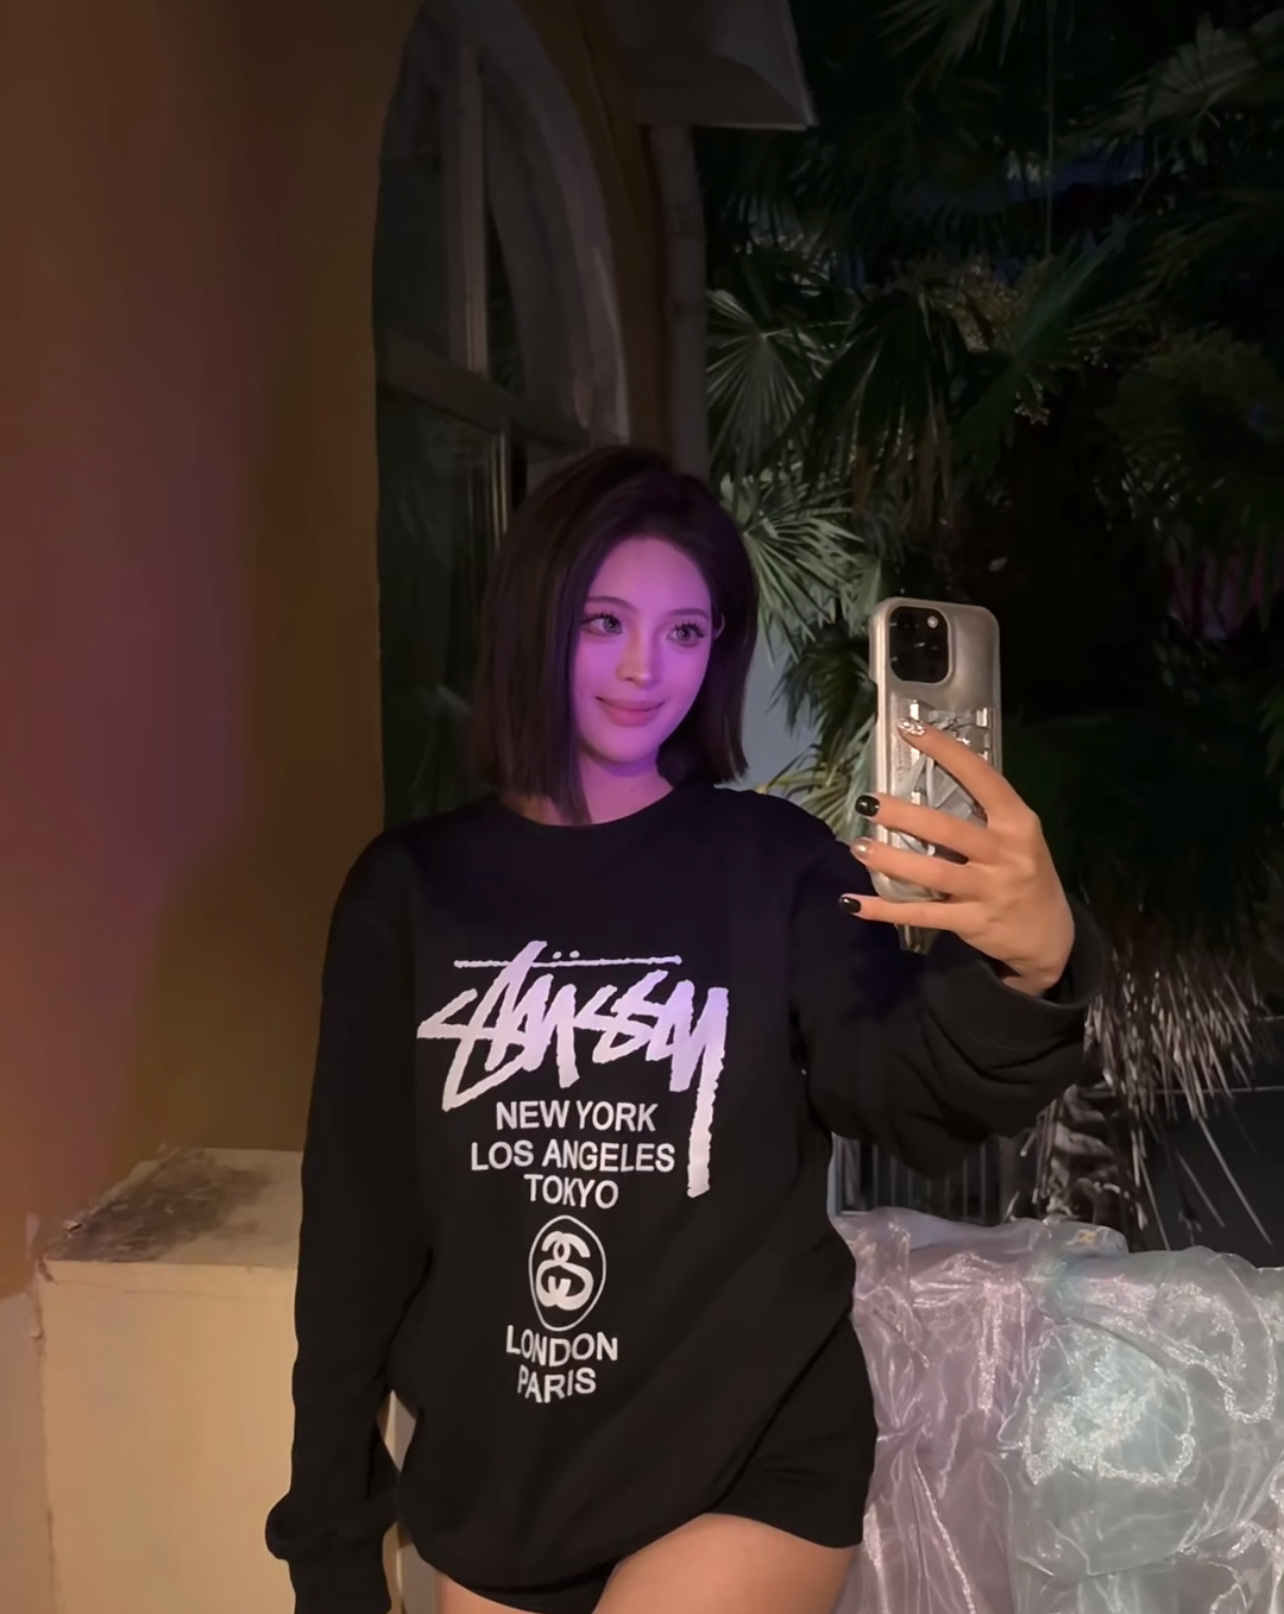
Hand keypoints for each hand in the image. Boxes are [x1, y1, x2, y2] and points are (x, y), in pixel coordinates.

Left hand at [844, 720, 1074, 994]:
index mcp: (1018, 822)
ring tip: (858, 847)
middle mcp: (1005, 853)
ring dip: (891, 860)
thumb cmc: (1025, 873)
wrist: (1049, 936)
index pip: (982, 778)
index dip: (946, 752)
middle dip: (904, 816)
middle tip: (868, 803)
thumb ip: (983, 814)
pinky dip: (884, 909)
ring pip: (933, 873)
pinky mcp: (972, 922)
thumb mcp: (1018, 837)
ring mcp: (989, 890)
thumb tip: (924, 783)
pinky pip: (921, 914)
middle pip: (948, 830)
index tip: (910, 730)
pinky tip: (852, 902)